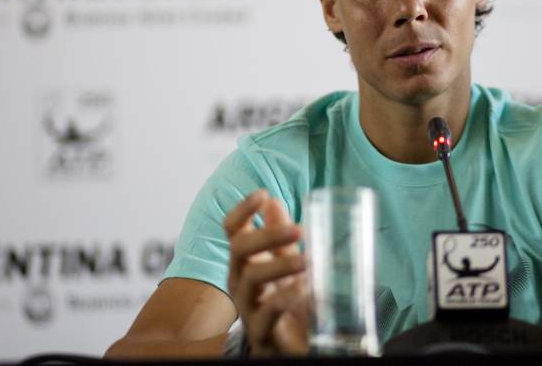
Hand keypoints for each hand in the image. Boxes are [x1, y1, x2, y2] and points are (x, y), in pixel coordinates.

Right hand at [224, 189, 308, 355]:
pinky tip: (305, 288)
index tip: (261, 193)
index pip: (233, 231)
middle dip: (267, 235)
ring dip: (281, 265)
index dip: (242, 210)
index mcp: (246, 262)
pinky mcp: (261, 335)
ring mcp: (247, 309)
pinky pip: (266, 313)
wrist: (293, 348)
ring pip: (251, 279)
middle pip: (240, 249)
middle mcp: (240, 283)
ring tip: (308, 260)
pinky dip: (286, 297)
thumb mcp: (287, 263)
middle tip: (300, 229)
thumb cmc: (289, 303)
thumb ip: (280, 235)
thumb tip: (272, 200)